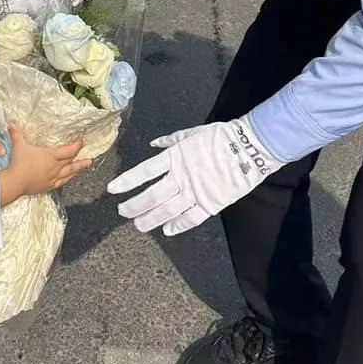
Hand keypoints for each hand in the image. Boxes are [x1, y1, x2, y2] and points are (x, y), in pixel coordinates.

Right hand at [0, 126, 90, 205]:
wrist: (15, 181)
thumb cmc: (19, 164)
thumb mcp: (19, 146)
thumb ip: (17, 134)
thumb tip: (12, 125)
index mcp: (50, 156)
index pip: (68, 150)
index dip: (76, 145)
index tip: (81, 141)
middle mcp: (55, 167)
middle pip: (71, 161)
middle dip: (80, 156)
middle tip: (88, 154)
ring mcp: (53, 177)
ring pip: (70, 172)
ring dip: (78, 168)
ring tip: (86, 165)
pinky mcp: (48, 186)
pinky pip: (62, 182)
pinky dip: (68, 179)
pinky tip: (70, 178)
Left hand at [107, 117, 282, 235]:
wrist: (249, 148)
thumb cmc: (221, 136)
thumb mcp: (192, 132)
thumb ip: (170, 141)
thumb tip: (153, 145)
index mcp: (175, 157)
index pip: (143, 172)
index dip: (126, 182)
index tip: (112, 190)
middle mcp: (181, 177)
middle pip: (151, 196)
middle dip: (134, 206)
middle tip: (123, 212)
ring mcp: (196, 192)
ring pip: (167, 211)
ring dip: (150, 219)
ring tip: (138, 225)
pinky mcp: (211, 204)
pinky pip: (191, 219)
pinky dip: (178, 226)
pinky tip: (167, 230)